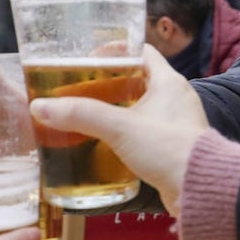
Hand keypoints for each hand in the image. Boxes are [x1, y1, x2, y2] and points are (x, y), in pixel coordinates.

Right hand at [29, 46, 207, 213]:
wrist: (198, 188)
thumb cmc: (169, 150)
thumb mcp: (120, 127)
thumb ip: (81, 115)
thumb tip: (41, 106)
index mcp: (168, 82)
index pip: (142, 51)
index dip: (116, 50)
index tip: (89, 57)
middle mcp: (175, 98)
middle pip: (138, 79)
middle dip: (109, 82)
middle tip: (81, 88)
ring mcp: (175, 123)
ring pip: (141, 107)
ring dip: (117, 109)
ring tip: (87, 113)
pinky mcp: (172, 146)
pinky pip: (145, 131)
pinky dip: (126, 132)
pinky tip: (105, 141)